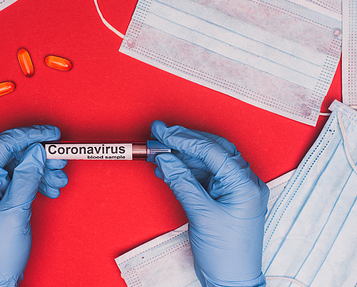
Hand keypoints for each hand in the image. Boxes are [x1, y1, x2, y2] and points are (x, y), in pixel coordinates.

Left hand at [0, 126, 67, 286]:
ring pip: (21, 167)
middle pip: (14, 155)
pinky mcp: (3, 199)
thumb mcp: (14, 212)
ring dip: (43, 170)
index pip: (3, 146)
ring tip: (58, 180)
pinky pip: (23, 181)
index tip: (50, 134)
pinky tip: (51, 188)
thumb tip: (36, 151)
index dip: (29, 135)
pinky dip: (39, 182)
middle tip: (60, 159)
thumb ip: (26, 178)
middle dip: (40, 155)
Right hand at [151, 121, 268, 286]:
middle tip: (160, 133)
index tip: (164, 133)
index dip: (185, 139)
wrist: (231, 280)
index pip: (212, 150)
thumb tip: (166, 160)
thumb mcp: (201, 215)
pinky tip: (167, 169)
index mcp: (245, 184)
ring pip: (206, 162)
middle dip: (184, 141)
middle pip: (211, 150)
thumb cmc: (227, 254)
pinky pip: (202, 177)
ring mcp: (233, 190)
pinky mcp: (222, 197)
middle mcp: (242, 182)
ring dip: (181, 156)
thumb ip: (182, 182)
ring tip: (158, 152)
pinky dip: (184, 171)